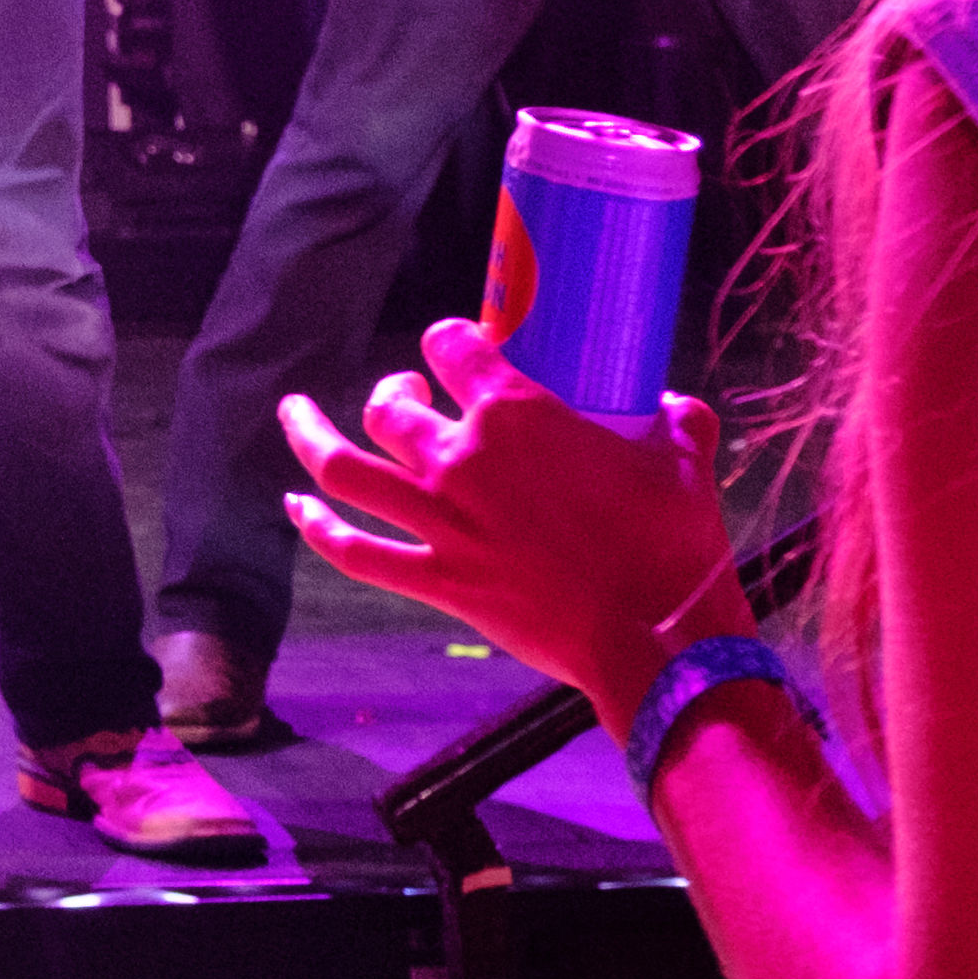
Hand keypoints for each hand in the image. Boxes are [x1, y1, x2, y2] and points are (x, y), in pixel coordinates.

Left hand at [281, 322, 750, 724]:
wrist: (655, 638)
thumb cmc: (672, 543)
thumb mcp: (682, 460)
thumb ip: (677, 420)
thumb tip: (679, 408)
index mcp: (515, 414)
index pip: (451, 346)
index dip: (450, 341)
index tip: (460, 351)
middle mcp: (462, 460)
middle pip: (391, 409)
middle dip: (396, 392)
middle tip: (410, 395)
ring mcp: (442, 524)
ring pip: (346, 468)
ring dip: (311, 435)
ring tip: (295, 414)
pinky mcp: (439, 581)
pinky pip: (355, 552)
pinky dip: (317, 527)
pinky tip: (297, 507)